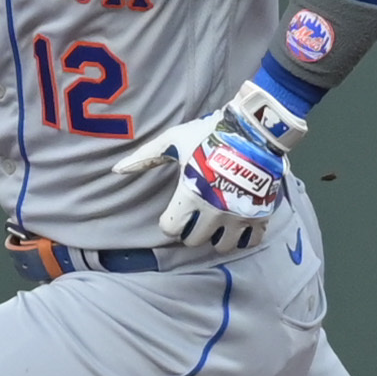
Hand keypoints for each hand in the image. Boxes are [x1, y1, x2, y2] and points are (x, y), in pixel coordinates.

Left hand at [108, 82, 308, 253]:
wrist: (253, 130)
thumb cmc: (209, 134)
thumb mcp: (173, 141)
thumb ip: (145, 158)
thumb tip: (116, 170)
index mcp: (189, 195)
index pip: (170, 229)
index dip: (169, 222)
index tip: (174, 214)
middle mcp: (213, 211)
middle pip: (194, 240)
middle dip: (191, 231)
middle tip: (196, 217)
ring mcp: (237, 216)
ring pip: (221, 246)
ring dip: (216, 237)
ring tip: (217, 223)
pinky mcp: (259, 215)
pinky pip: (249, 242)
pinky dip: (242, 238)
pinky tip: (238, 226)